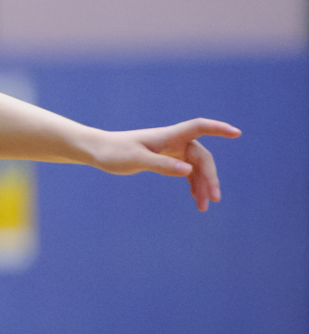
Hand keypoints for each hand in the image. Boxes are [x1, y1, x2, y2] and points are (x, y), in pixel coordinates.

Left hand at [88, 119, 240, 210]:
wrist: (98, 150)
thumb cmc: (114, 152)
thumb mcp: (136, 160)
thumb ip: (162, 165)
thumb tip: (188, 171)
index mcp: (168, 136)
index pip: (199, 127)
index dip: (218, 129)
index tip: (237, 133)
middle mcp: (173, 142)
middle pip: (201, 157)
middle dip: (209, 178)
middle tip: (213, 199)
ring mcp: (170, 151)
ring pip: (195, 167)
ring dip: (201, 185)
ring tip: (204, 206)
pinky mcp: (165, 160)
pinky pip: (185, 171)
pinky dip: (191, 184)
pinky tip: (195, 198)